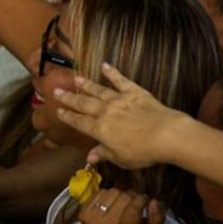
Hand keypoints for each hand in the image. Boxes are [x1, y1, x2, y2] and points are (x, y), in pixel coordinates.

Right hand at [53, 63, 189, 167]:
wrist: (166, 134)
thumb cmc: (142, 151)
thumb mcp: (120, 158)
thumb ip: (104, 154)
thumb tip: (90, 157)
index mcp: (99, 129)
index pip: (78, 122)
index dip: (67, 117)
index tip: (58, 111)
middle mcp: (104, 112)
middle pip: (83, 103)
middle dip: (69, 98)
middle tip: (57, 90)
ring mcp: (118, 100)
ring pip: (98, 90)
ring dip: (86, 85)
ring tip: (76, 78)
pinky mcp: (134, 92)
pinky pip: (120, 81)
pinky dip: (112, 73)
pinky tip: (105, 66)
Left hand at [77, 188, 163, 223]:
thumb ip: (157, 219)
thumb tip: (154, 201)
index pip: (133, 210)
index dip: (142, 200)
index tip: (146, 199)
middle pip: (123, 198)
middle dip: (133, 195)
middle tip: (136, 199)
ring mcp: (91, 220)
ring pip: (112, 192)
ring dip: (121, 193)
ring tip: (125, 201)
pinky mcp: (82, 212)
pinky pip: (100, 192)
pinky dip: (109, 193)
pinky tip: (112, 202)